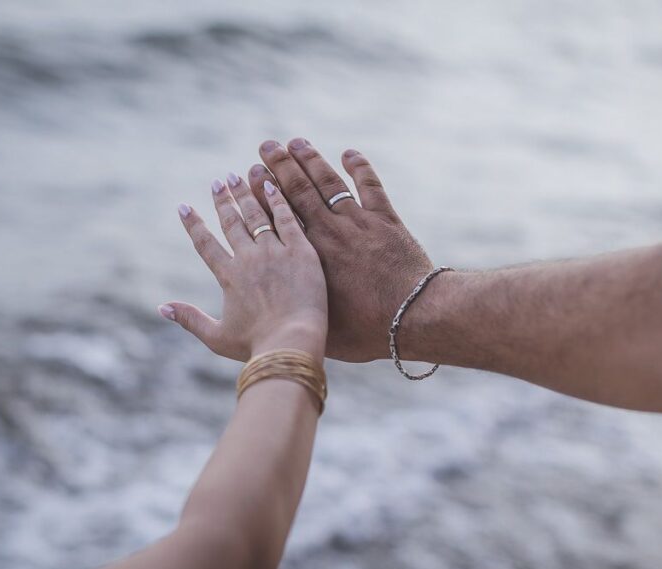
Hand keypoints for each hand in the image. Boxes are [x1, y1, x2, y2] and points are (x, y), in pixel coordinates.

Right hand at [160, 172, 326, 361]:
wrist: (291, 343)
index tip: (184, 207)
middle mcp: (248, 259)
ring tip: (239, 177)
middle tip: (218, 182)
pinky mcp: (301, 251)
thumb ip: (190, 319)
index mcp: (228, 277)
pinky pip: (286, 218)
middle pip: (232, 222)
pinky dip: (277, 199)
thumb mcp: (217, 337)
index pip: (205, 244)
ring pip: (257, 215)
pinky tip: (271, 184)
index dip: (193, 224)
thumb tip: (161, 308)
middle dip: (222, 200)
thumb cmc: (256, 345)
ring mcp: (275, 252)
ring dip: (246, 193)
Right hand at [246, 139, 431, 362]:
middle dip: (279, 165)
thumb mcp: (322, 327)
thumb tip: (272, 315)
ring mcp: (358, 223)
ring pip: (329, 182)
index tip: (248, 174)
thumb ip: (297, 311)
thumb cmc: (366, 331)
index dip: (262, 192)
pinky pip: (369, 186)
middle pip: (298, 190)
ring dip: (311, 159)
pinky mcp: (386, 221)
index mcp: (308, 256)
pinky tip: (349, 153)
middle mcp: (329, 232)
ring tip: (294, 143)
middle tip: (265, 146)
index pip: (278, 215)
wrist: (412, 317)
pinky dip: (359, 168)